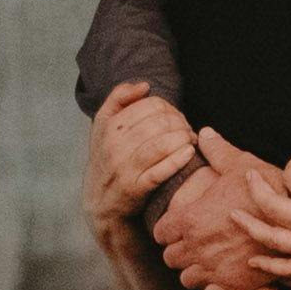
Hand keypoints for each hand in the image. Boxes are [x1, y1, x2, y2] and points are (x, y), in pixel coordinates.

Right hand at [85, 83, 193, 226]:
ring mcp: (123, 168)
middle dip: (180, 124)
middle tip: (188, 131)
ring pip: (161, 144)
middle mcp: (113, 145)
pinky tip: (189, 153)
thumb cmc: (107, 160)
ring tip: (191, 141)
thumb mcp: (103, 126)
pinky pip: (160, 171)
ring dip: (183, 139)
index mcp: (108, 125)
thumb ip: (118, 99)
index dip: (170, 109)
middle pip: (159, 123)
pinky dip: (178, 160)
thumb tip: (144, 86)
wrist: (99, 204)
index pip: (151, 105)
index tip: (176, 118)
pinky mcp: (134, 189)